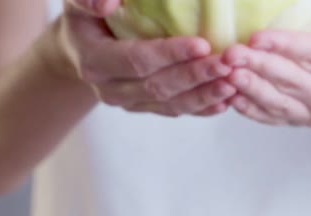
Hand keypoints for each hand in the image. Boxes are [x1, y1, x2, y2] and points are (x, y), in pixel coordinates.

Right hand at [55, 0, 235, 116]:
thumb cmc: (85, 16)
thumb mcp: (76, 1)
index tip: (202, 44)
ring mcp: (129, 102)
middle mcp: (111, 89)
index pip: (138, 60)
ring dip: (204, 96)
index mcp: (95, 61)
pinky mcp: (145, 107)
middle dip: (196, 76)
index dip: (170, 54)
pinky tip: (226, 102)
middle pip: (159, 86)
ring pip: (171, 104)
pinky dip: (202, 107)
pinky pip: (176, 111)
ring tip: (233, 84)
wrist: (78, 47)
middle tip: (227, 64)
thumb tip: (109, 3)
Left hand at [222, 0, 310, 126]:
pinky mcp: (301, 120)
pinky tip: (231, 97)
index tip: (256, 37)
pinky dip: (250, 108)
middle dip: (258, 66)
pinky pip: (272, 117)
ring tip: (227, 74)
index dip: (284, 46)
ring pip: (279, 102)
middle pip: (291, 80)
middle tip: (230, 54)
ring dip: (250, 89)